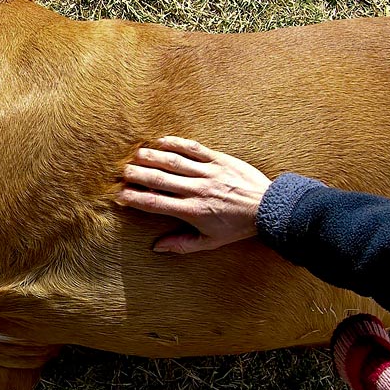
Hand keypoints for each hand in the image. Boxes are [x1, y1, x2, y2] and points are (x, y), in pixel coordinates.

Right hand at [117, 136, 271, 252]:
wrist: (269, 208)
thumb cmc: (237, 227)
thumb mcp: (210, 242)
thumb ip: (181, 245)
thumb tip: (156, 248)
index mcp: (192, 211)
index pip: (155, 203)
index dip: (134, 198)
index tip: (120, 196)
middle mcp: (197, 190)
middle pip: (159, 179)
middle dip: (136, 175)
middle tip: (122, 172)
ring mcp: (208, 173)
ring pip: (173, 161)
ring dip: (151, 156)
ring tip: (135, 155)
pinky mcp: (219, 159)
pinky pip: (193, 148)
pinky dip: (176, 143)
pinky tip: (161, 141)